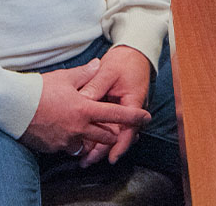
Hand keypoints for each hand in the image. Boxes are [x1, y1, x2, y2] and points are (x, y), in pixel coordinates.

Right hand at [19, 58, 150, 154]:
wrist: (12, 106)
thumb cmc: (38, 89)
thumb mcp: (64, 77)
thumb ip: (85, 73)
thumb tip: (97, 65)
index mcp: (85, 110)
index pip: (116, 115)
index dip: (134, 117)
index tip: (146, 118)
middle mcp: (79, 128)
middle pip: (106, 136)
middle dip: (112, 132)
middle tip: (113, 126)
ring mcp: (66, 140)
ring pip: (87, 144)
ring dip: (90, 139)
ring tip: (85, 129)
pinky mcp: (54, 148)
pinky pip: (69, 147)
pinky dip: (71, 141)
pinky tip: (64, 131)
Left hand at [76, 45, 151, 165]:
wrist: (131, 54)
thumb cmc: (123, 62)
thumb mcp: (108, 71)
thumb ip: (95, 86)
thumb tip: (82, 101)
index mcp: (133, 102)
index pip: (129, 129)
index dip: (120, 146)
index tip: (111, 158)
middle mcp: (128, 111)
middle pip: (117, 136)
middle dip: (103, 150)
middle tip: (86, 161)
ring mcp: (120, 111)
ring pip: (110, 133)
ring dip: (98, 144)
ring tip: (82, 157)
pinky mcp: (113, 109)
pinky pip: (105, 124)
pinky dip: (95, 132)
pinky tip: (83, 141)